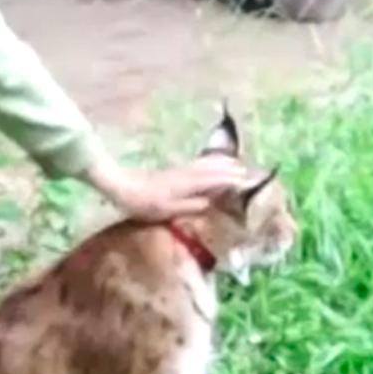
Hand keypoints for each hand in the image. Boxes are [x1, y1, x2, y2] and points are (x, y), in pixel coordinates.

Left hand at [86, 155, 248, 221]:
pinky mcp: (173, 170)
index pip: (217, 179)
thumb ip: (191, 206)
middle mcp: (187, 173)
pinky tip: (212, 164)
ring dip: (224, 164)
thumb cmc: (142, 203)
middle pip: (215, 167)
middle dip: (234, 169)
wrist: (120, 185)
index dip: (234, 180)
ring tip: (238, 166)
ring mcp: (180, 170)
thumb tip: (212, 203)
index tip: (250, 182)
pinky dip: (211, 162)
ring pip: (207, 163)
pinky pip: (199, 164)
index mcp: (188, 184)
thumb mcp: (167, 210)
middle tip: (251, 173)